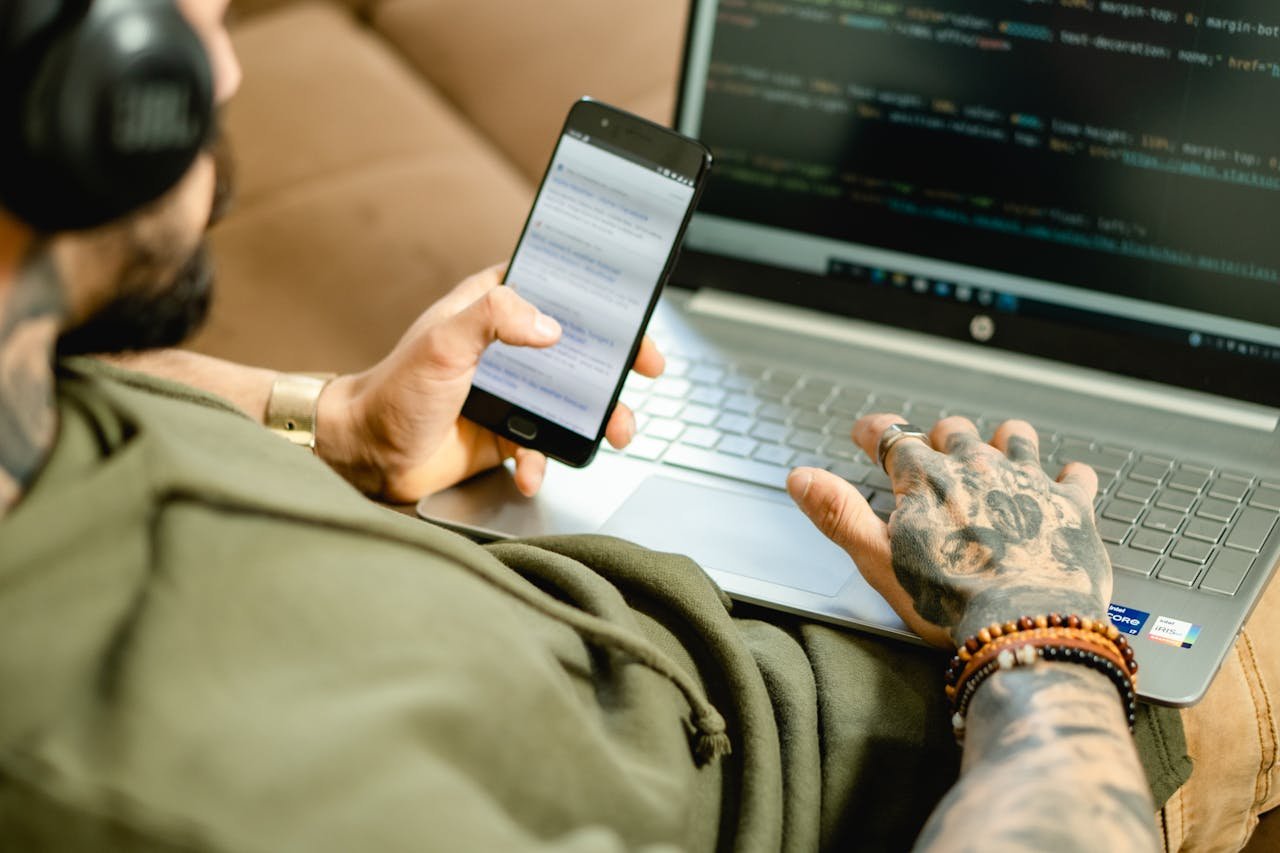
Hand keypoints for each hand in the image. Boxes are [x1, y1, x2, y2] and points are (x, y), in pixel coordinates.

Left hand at [316, 265, 663, 500]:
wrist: (367, 455)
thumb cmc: (394, 391)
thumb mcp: (443, 344)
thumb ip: (494, 320)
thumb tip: (550, 327)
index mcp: (492, 308)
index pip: (557, 288)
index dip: (600, 296)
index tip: (632, 311)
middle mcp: (507, 348)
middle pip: (580, 346)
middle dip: (619, 363)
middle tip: (647, 371)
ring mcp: (511, 392)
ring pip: (574, 400)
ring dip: (600, 418)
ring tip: (615, 435)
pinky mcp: (507, 434)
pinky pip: (543, 446)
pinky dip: (545, 462)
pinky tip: (532, 471)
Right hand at [787, 414, 1110, 646]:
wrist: (1027, 626)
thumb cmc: (949, 601)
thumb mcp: (876, 559)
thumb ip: (837, 513)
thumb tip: (801, 478)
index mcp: (926, 478)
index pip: (892, 436)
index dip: (874, 432)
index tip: (865, 433)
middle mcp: (977, 467)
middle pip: (953, 431)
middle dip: (938, 437)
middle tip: (931, 448)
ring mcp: (1027, 483)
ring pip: (1014, 437)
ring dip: (1002, 440)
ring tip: (997, 446)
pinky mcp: (1070, 507)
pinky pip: (1075, 475)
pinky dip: (1067, 475)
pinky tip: (1065, 479)